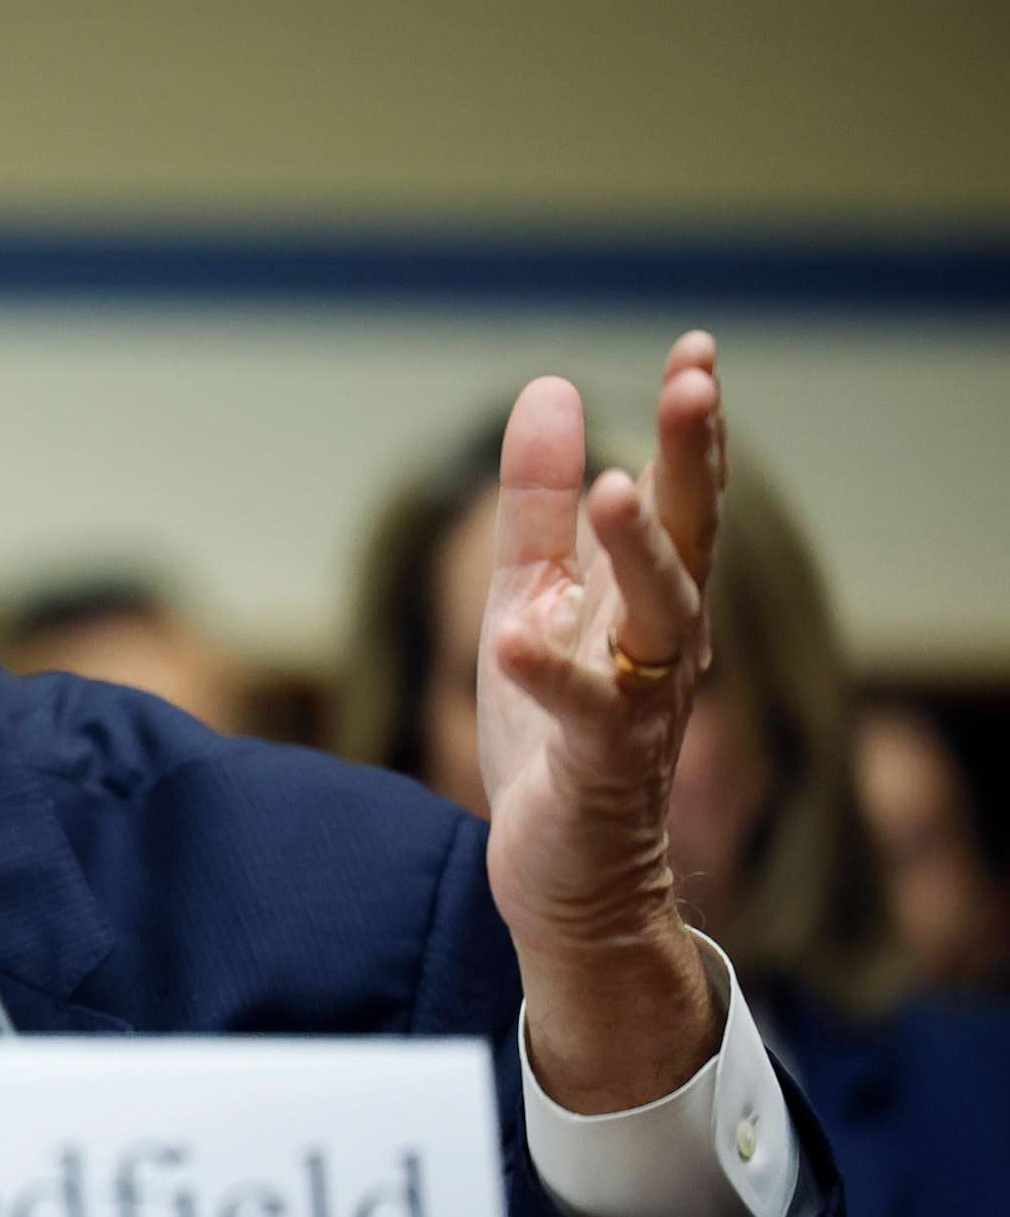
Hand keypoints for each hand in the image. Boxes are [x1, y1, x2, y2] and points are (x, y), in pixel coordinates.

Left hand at [478, 336, 726, 1111]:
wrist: (564, 866)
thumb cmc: (554, 728)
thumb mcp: (530, 597)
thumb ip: (536, 504)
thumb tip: (549, 388)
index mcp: (645, 599)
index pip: (682, 498)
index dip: (692, 429)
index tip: (698, 350)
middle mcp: (662, 644)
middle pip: (690, 541)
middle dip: (694, 463)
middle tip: (694, 385)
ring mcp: (638, 705)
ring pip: (659, 620)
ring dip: (638, 554)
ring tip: (614, 489)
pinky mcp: (597, 767)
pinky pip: (582, 716)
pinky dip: (550, 676)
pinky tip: (518, 639)